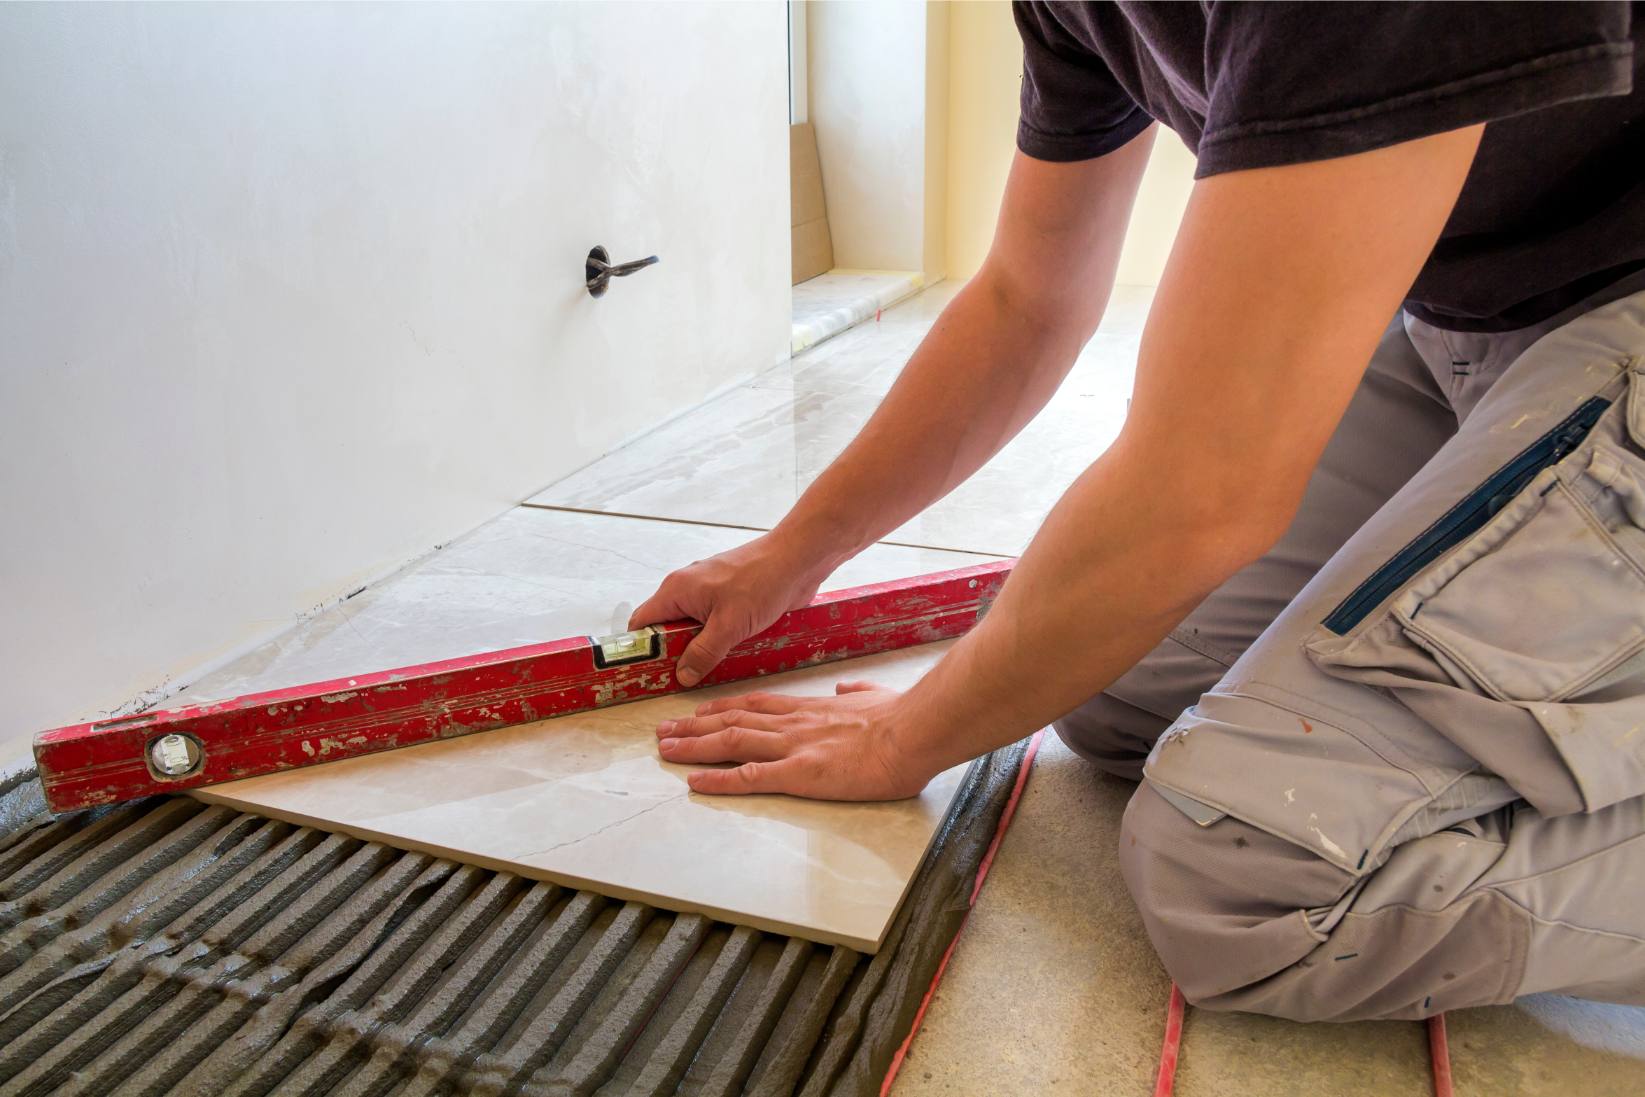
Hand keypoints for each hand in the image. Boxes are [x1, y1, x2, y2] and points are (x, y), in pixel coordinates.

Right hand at [630, 533, 833, 686]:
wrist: (798, 558)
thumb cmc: (762, 582)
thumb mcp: (729, 626)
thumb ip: (703, 653)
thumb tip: (683, 675)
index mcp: (677, 590)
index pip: (642, 623)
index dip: (641, 649)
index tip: (649, 674)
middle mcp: (688, 588)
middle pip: (667, 627)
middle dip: (675, 653)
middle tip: (685, 679)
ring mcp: (709, 591)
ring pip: (693, 627)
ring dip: (701, 647)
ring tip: (710, 669)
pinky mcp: (730, 597)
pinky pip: (714, 622)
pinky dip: (718, 638)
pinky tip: (731, 653)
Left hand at [655, 681, 934, 799]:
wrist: (913, 732)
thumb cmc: (901, 718)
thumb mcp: (874, 695)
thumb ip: (855, 692)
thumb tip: (846, 688)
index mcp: (809, 709)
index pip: (755, 705)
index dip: (722, 708)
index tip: (699, 711)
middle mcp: (792, 724)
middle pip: (732, 722)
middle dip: (693, 726)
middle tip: (663, 729)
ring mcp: (793, 748)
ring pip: (731, 744)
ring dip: (693, 747)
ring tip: (665, 750)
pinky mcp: (800, 774)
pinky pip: (750, 777)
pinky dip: (718, 780)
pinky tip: (694, 782)